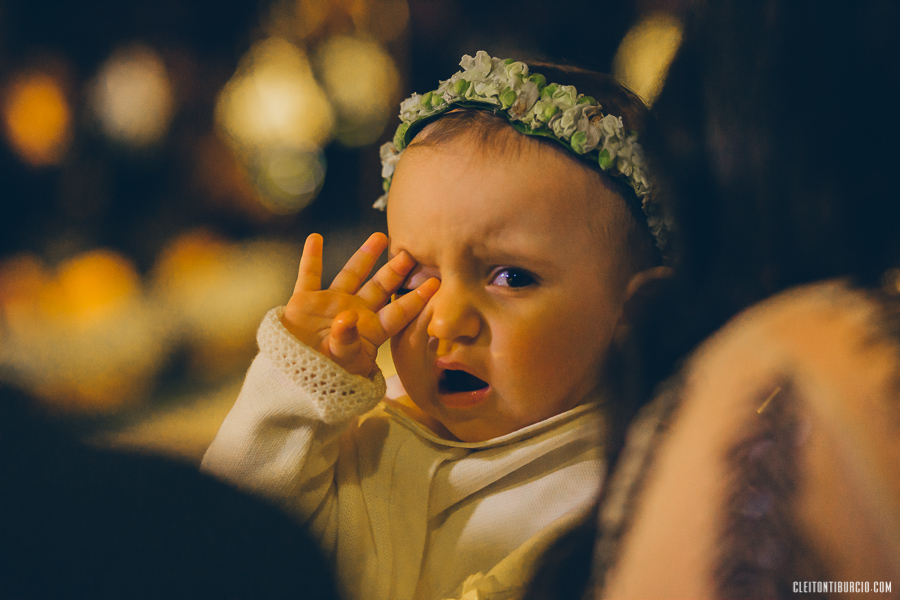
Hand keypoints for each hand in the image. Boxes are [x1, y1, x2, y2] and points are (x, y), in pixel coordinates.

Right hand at [282, 232, 438, 376]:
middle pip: (380, 287)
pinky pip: (308, 275)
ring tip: (380, 236)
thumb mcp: (341, 361)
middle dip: (395, 271)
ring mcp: (330, 304)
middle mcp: (354, 312)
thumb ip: (345, 340)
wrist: (292, 379)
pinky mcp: (305, 302)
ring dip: (364, 256)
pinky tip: (315, 238)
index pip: (398, 312)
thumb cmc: (325, 376)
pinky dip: (310, 257)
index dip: (416, 298)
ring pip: (350, 275)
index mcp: (370, 330)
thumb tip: (347, 317)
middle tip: (411, 253)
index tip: (435, 285)